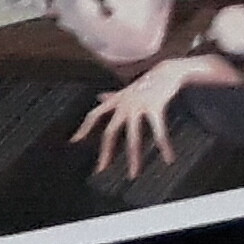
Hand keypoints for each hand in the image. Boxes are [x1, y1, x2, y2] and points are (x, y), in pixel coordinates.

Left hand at [78, 54, 210, 176]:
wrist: (169, 70)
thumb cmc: (148, 82)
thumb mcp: (128, 90)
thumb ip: (113, 96)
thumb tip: (99, 96)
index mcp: (116, 101)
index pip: (94, 115)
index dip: (84, 127)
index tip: (74, 141)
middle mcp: (124, 104)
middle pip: (110, 132)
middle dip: (106, 152)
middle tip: (101, 169)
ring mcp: (139, 105)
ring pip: (133, 137)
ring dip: (134, 157)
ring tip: (134, 174)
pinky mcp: (155, 107)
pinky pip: (158, 131)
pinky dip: (163, 146)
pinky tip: (169, 158)